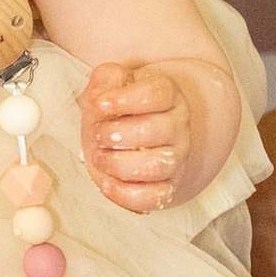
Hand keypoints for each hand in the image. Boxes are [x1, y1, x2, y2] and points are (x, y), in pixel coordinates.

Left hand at [80, 58, 203, 211]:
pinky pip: (153, 197)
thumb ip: (105, 79)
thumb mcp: (110, 86)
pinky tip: (106, 181)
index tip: (99, 103)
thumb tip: (101, 95)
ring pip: (157, 166)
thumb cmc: (120, 109)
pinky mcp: (168, 187)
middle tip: (97, 134)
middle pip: (155, 130)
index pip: (158, 93)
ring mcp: (176, 159)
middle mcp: (178, 127)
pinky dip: (125, 194)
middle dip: (116, 133)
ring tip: (100, 156)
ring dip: (118, 164)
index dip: (126, 98)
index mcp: (168, 95)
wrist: (135, 137)